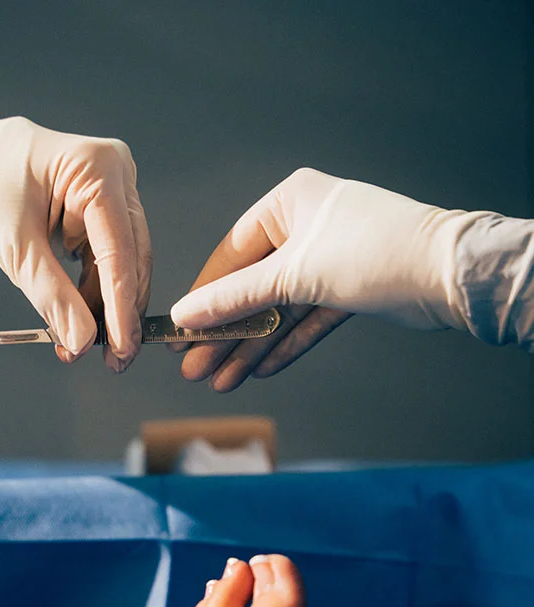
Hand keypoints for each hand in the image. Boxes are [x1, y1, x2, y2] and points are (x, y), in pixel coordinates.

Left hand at [0, 117, 151, 370]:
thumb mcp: (13, 244)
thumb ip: (52, 294)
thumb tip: (83, 339)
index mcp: (97, 166)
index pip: (119, 248)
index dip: (122, 304)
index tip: (120, 346)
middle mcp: (114, 175)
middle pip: (130, 257)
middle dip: (119, 312)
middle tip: (112, 358)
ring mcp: (109, 193)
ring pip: (122, 265)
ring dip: (104, 309)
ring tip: (80, 344)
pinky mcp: (98, 214)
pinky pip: (105, 262)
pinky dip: (92, 295)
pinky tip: (77, 321)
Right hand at [170, 168, 475, 390]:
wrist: (448, 275)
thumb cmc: (374, 252)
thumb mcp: (294, 274)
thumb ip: (236, 297)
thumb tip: (185, 314)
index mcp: (290, 202)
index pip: (232, 253)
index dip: (204, 296)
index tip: (180, 330)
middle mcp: (307, 226)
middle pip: (253, 287)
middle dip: (226, 333)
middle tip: (195, 369)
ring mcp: (329, 259)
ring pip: (280, 309)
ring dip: (252, 347)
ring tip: (222, 382)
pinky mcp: (349, 289)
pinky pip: (307, 320)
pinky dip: (287, 344)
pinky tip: (261, 371)